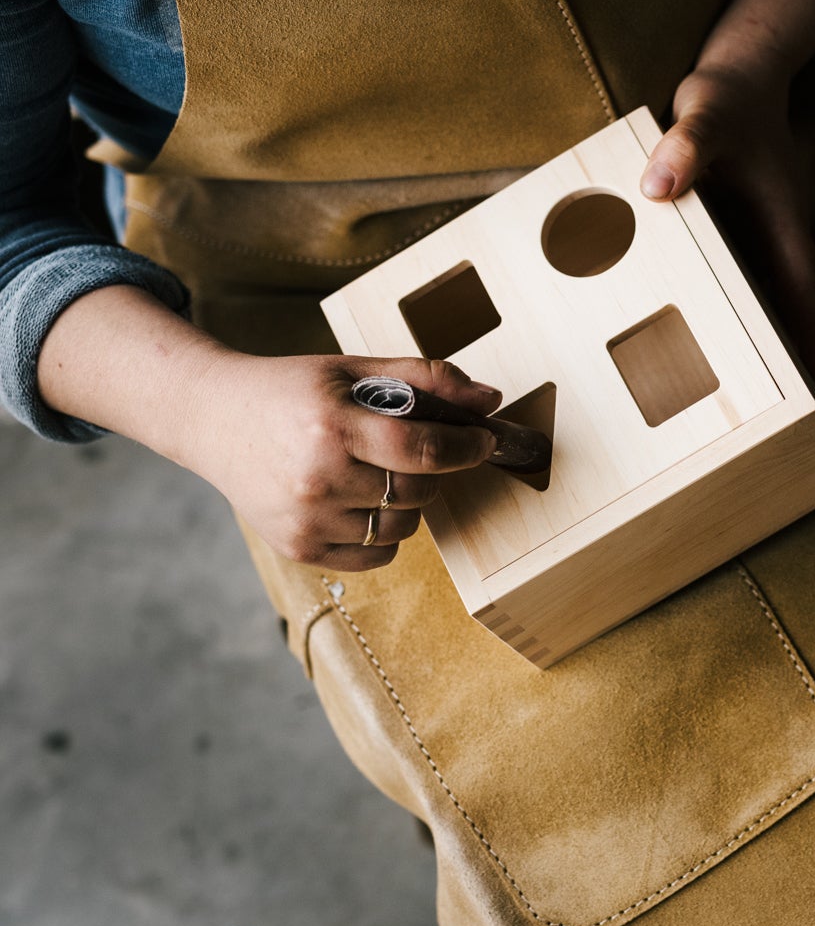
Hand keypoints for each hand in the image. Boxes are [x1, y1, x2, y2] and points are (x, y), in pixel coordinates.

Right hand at [187, 352, 503, 568]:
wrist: (212, 418)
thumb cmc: (289, 390)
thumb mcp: (352, 369)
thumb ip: (423, 379)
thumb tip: (489, 400)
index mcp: (332, 425)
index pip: (422, 448)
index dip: (466, 447)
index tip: (483, 441)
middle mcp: (318, 477)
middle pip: (417, 490)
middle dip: (435, 471)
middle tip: (422, 451)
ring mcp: (307, 519)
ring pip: (402, 528)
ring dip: (410, 503)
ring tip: (384, 474)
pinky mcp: (299, 548)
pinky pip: (376, 556)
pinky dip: (386, 534)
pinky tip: (364, 501)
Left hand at [643, 64, 814, 378]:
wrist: (740, 72)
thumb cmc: (730, 94)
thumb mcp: (706, 113)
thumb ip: (686, 145)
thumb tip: (659, 188)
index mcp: (782, 220)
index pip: (804, 289)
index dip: (811, 334)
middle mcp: (774, 234)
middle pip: (784, 304)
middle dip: (781, 351)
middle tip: (768, 403)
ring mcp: (754, 234)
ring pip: (758, 294)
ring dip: (751, 331)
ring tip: (726, 386)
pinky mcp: (732, 228)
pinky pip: (731, 273)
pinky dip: (719, 299)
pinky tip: (688, 323)